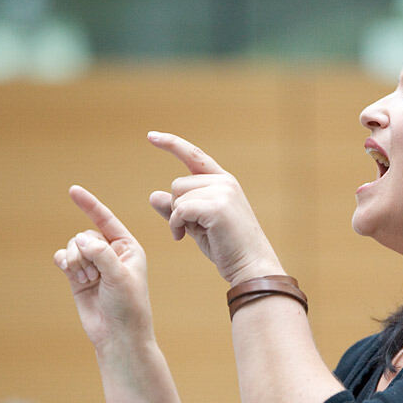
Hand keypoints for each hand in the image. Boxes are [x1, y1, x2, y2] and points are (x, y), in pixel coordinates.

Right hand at [53, 185, 152, 349]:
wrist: (118, 335)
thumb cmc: (128, 306)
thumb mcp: (120, 276)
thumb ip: (101, 254)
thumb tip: (80, 239)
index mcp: (127, 247)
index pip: (106, 219)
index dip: (89, 204)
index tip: (72, 190)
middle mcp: (110, 252)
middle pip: (85, 234)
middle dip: (84, 252)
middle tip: (93, 275)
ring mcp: (93, 264)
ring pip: (72, 246)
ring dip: (76, 261)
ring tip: (87, 280)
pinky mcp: (78, 277)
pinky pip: (63, 258)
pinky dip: (64, 262)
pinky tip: (69, 272)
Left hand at [146, 131, 283, 284]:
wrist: (250, 266)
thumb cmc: (226, 248)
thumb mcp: (197, 225)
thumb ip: (177, 209)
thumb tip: (153, 195)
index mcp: (224, 181)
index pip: (193, 155)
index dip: (171, 143)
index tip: (151, 136)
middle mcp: (225, 181)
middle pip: (178, 183)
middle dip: (176, 208)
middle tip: (188, 230)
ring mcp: (223, 192)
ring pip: (178, 196)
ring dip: (176, 218)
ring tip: (189, 235)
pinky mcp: (217, 206)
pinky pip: (180, 209)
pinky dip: (176, 225)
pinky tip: (182, 238)